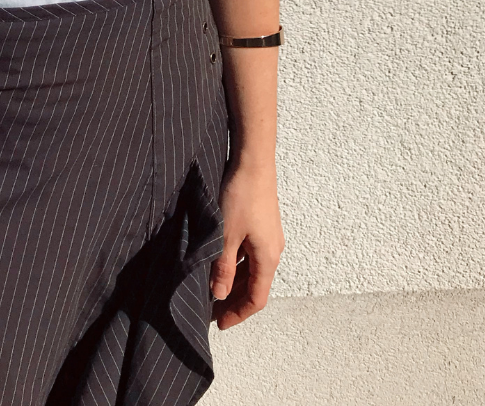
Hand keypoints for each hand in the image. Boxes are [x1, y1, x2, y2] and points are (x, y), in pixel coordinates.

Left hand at [209, 158, 283, 329]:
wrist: (253, 161)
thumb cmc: (241, 195)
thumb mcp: (226, 234)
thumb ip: (222, 267)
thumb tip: (219, 294)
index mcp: (268, 258)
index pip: (257, 298)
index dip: (238, 313)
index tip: (219, 323)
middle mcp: (273, 250)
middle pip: (255, 286)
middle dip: (234, 300)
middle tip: (211, 309)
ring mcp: (268, 236)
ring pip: (252, 269)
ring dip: (234, 281)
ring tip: (211, 287)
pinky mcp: (262, 224)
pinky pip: (250, 253)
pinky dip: (236, 264)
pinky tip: (219, 260)